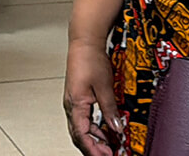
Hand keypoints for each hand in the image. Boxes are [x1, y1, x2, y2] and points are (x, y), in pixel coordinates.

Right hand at [64, 41, 119, 155]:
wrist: (84, 43)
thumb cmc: (89, 59)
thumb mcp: (104, 86)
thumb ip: (110, 109)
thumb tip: (116, 127)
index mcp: (75, 105)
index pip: (81, 136)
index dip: (93, 150)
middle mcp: (71, 106)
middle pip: (79, 136)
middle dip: (94, 148)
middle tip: (110, 154)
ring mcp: (74, 103)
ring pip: (82, 129)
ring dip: (95, 139)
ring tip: (110, 146)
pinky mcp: (78, 99)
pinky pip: (84, 120)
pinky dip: (94, 129)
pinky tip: (105, 130)